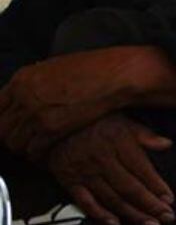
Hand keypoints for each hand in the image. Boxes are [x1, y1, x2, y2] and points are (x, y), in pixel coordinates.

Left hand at [0, 50, 134, 158]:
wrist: (114, 75)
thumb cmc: (94, 69)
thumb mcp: (55, 69)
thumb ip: (36, 84)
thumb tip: (29, 95)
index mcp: (22, 79)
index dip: (2, 122)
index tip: (9, 128)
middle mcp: (23, 96)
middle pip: (0, 128)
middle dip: (9, 138)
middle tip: (21, 143)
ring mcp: (36, 112)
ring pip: (14, 142)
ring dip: (23, 149)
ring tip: (34, 151)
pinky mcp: (52, 128)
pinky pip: (33, 149)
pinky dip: (38, 156)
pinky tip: (46, 154)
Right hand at [45, 114, 174, 224]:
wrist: (53, 124)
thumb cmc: (94, 122)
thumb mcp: (122, 120)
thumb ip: (144, 135)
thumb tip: (167, 144)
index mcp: (118, 143)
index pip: (142, 170)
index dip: (157, 186)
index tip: (170, 200)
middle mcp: (102, 160)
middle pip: (130, 188)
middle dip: (150, 205)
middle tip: (167, 218)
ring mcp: (85, 173)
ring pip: (112, 198)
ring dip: (132, 214)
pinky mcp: (69, 182)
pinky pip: (85, 202)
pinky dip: (100, 215)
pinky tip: (116, 224)